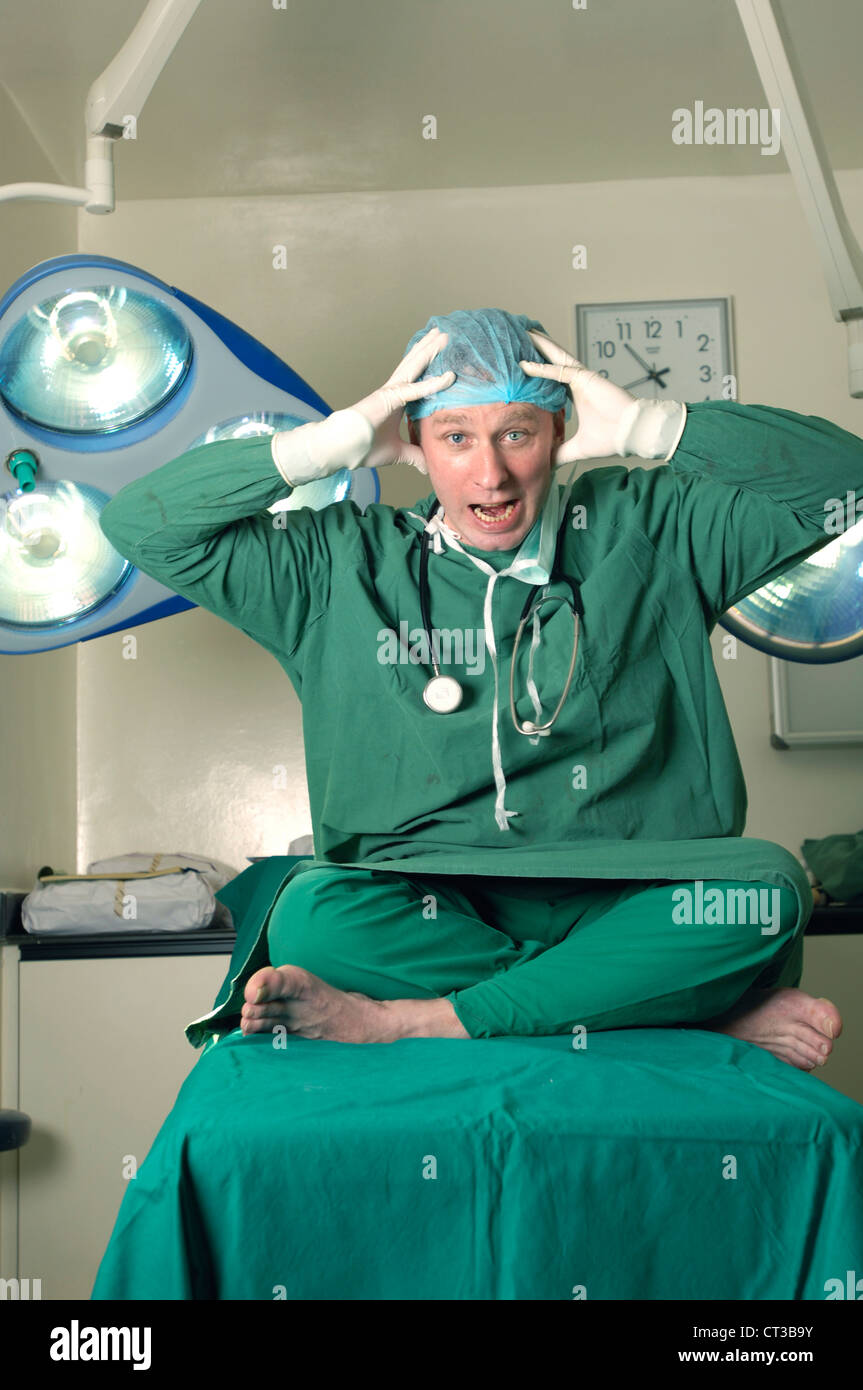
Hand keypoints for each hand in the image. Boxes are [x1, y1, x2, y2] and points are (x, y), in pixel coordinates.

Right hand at [351, 327, 454, 473]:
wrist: (342, 448)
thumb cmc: (363, 447)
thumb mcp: (398, 453)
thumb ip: (414, 455)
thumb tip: (427, 466)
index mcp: (395, 401)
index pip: (417, 379)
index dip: (429, 367)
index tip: (442, 357)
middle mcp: (394, 391)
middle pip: (416, 364)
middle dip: (430, 348)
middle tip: (445, 334)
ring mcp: (391, 392)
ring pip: (415, 366)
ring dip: (430, 351)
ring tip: (444, 335)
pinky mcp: (388, 398)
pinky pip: (414, 390)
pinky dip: (432, 384)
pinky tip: (448, 377)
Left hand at [519, 328, 684, 463]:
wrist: (632, 434)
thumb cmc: (612, 438)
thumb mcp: (577, 448)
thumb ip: (561, 453)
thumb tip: (546, 465)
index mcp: (577, 394)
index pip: (551, 379)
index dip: (536, 373)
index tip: (519, 369)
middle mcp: (578, 382)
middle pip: (552, 362)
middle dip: (536, 350)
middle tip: (519, 338)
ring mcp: (582, 378)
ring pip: (554, 358)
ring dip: (538, 347)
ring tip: (523, 333)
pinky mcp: (585, 378)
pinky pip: (559, 371)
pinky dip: (542, 368)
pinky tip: (525, 365)